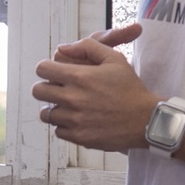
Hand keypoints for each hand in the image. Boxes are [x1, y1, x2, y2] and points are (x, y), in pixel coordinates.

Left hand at [31, 22, 157, 151]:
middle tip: (61, 90)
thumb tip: (62, 48)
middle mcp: (72, 98)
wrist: (147, 120)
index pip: (41, 69)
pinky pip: (58, 131)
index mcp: (78, 77)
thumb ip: (87, 47)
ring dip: (55, 109)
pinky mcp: (79, 137)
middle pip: (37, 91)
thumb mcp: (114, 59)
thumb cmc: (131, 88)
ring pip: (46, 113)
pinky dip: (65, 126)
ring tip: (70, 107)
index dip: (47, 69)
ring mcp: (74, 120)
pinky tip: (79, 120)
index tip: (56, 73)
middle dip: (47, 88)